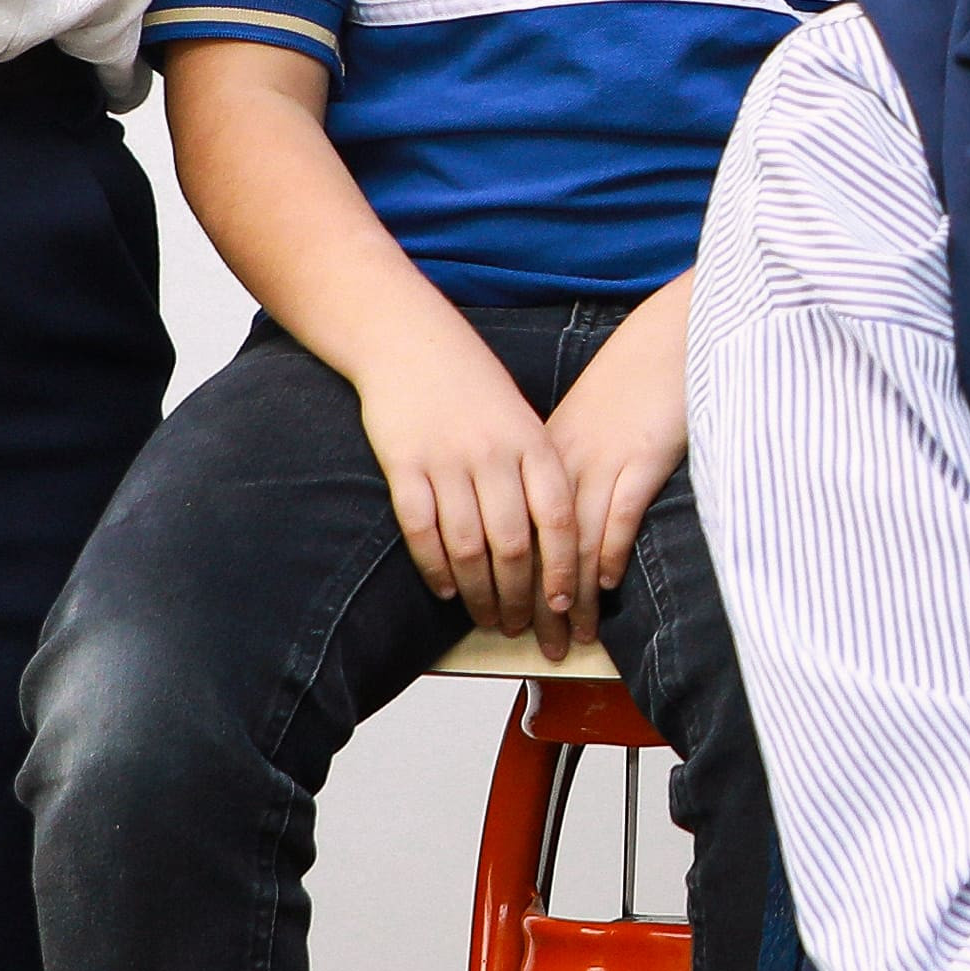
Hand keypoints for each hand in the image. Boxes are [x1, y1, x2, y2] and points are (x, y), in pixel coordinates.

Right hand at [354, 334, 574, 647]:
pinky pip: (422, 530)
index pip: (558, 520)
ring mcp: (448, 460)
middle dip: (520, 597)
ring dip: (478, 593)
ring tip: (486, 618)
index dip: (563, 569)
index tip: (565, 606)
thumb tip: (560, 541)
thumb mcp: (522, 421)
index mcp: (533, 443)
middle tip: (521, 628)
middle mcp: (494, 454)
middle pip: (513, 545)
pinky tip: (445, 590)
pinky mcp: (404, 464)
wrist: (410, 342)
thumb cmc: (473, 387)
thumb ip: (539, 473)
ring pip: (468, 547)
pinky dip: (434, 568)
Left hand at [537, 303, 690, 663]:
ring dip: (573, 594)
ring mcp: (605, 459)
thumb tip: (563, 522)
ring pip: (576, 540)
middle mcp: (567, 461)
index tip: (514, 619)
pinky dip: (610, 551)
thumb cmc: (637, 381)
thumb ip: (574, 469)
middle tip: (539, 645)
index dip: (515, 582)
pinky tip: (608, 582)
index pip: (519, 532)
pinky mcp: (643, 456)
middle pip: (542, 545)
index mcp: (548, 453)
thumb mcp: (590, 425)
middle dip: (539, 604)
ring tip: (573, 634)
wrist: (673, 335)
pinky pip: (619, 513)